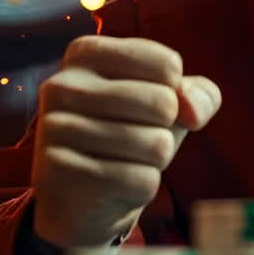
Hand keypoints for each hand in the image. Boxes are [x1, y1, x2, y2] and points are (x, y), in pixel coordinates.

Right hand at [31, 36, 221, 246]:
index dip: (175, 94)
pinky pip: (141, 180)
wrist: (84, 201)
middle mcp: (61, 84)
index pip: (168, 64)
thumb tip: (191, 112)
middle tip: (136, 138)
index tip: (147, 105)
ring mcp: (54, 127)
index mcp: (86, 53)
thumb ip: (199, 95)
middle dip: (165, 130)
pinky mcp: (59, 172)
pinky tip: (114, 186)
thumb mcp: (171, 106)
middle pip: (163, 103)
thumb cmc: (132, 136)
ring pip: (157, 145)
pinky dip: (142, 187)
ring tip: (124, 161)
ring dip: (155, 160)